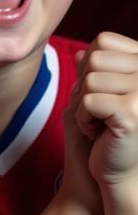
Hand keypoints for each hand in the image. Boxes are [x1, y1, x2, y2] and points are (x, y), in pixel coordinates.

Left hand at [77, 33, 137, 202]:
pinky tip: (99, 134)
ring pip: (90, 80)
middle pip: (95, 58)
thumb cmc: (104, 134)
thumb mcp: (95, 97)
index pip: (104, 41)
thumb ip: (92, 72)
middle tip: (100, 112)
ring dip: (84, 105)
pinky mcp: (134, 113)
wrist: (117, 173)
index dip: (89, 67)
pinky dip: (84, 119)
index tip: (101, 94)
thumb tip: (81, 52)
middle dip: (85, 87)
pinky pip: (88, 101)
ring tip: (101, 123)